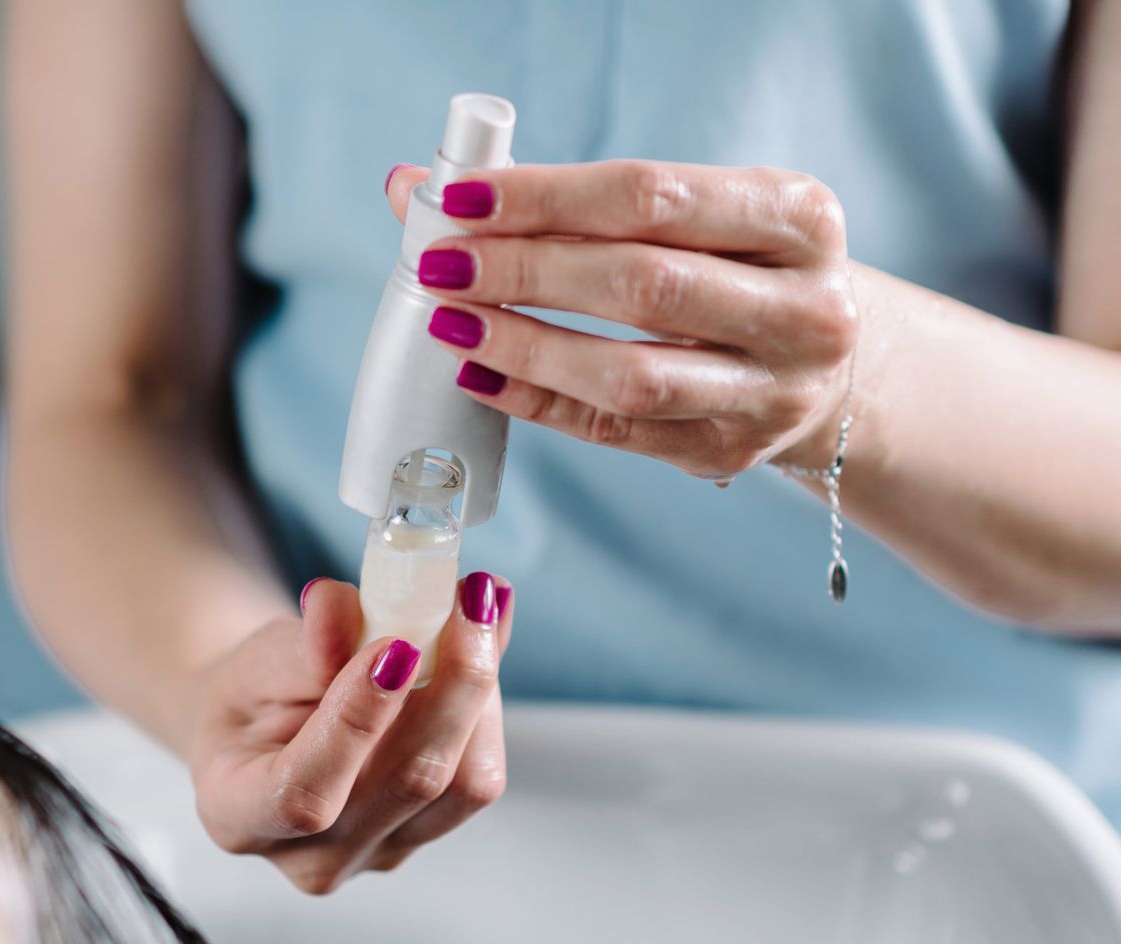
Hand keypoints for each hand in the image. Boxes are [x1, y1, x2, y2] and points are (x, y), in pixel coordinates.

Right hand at [184, 573, 514, 894]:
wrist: (264, 731)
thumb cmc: (252, 699)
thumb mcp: (256, 661)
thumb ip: (299, 644)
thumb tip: (340, 606)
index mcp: (239, 817)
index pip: (304, 794)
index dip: (357, 722)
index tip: (393, 647)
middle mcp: (314, 857)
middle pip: (408, 784)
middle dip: (450, 685)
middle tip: (470, 601)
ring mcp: (378, 854)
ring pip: (462, 783)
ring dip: (479, 690)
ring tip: (478, 609)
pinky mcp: (426, 834)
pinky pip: (478, 777)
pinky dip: (488, 705)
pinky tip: (482, 644)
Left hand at [388, 160, 860, 478]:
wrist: (832, 367)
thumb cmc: (734, 270)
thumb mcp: (692, 215)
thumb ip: (565, 199)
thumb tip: (413, 189)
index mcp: (798, 217)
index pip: (651, 196)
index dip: (546, 197)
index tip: (464, 200)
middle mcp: (803, 307)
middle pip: (641, 285)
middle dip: (525, 271)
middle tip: (443, 265)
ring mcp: (771, 391)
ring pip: (629, 375)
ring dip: (525, 346)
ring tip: (452, 324)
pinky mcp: (726, 451)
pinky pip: (611, 431)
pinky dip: (536, 401)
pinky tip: (480, 375)